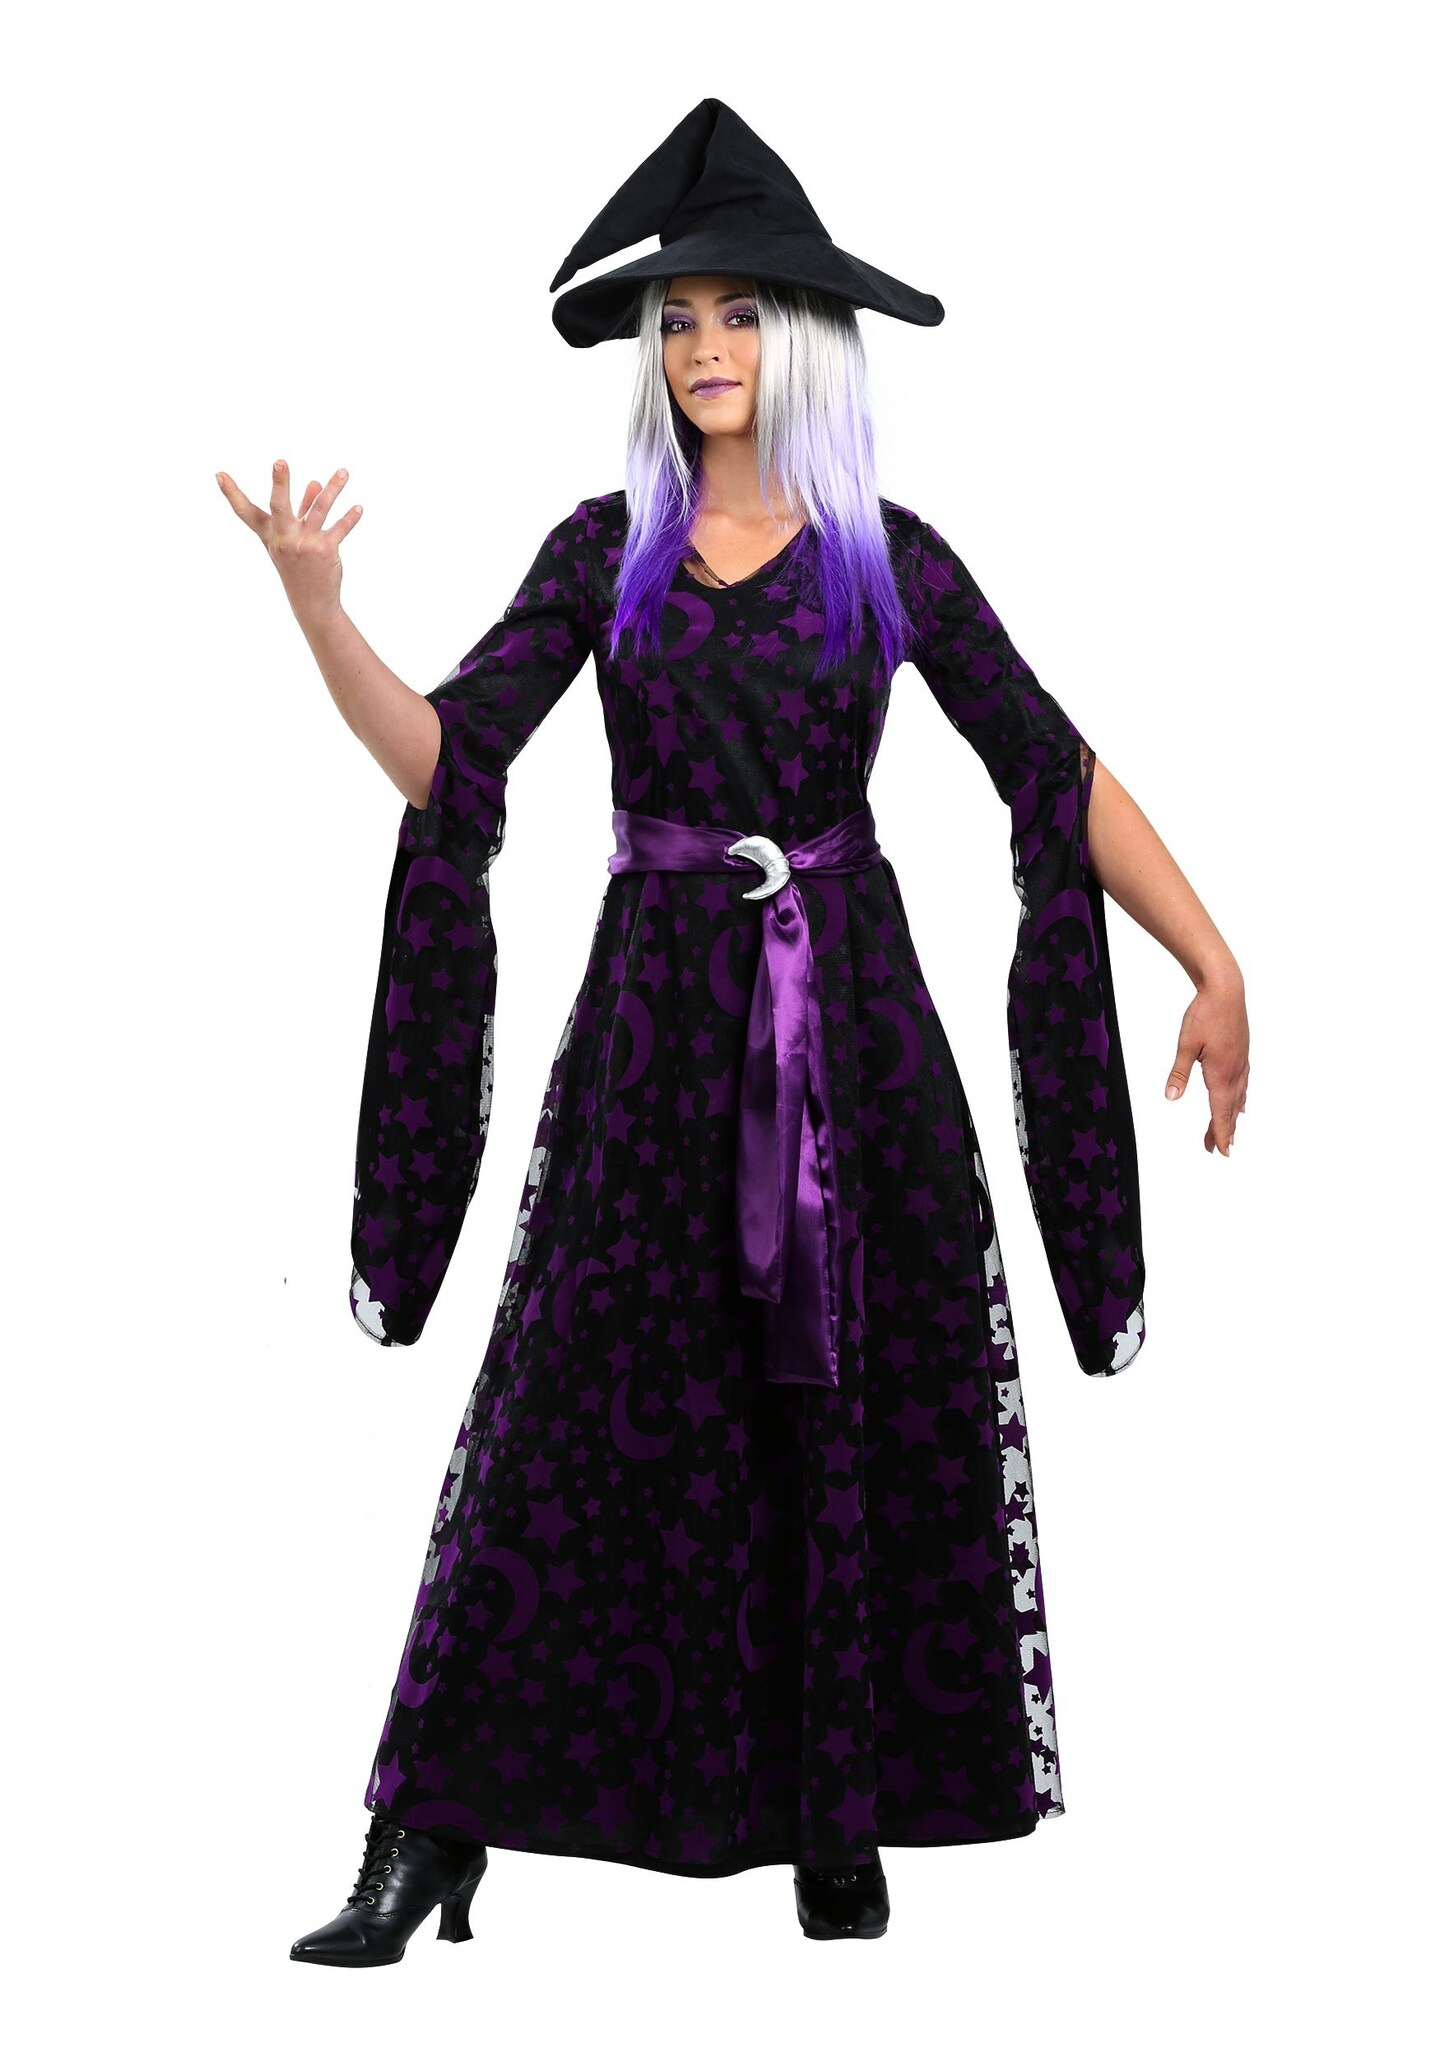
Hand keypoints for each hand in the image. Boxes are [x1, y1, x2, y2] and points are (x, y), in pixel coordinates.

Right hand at [215, 458, 361, 622]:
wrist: (310, 602)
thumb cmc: (298, 566)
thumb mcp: (293, 539)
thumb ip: (304, 509)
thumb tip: (316, 483)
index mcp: (270, 535)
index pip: (246, 512)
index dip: (231, 494)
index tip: (219, 475)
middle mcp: (284, 538)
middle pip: (279, 506)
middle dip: (280, 483)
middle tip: (279, 461)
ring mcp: (304, 544)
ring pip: (320, 509)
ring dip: (333, 488)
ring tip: (344, 472)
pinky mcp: (324, 551)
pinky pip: (339, 529)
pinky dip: (350, 518)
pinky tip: (359, 508)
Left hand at [1165, 967, 1247, 1155]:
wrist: (1226, 989)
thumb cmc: (1204, 1014)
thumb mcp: (1186, 1044)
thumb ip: (1178, 1073)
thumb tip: (1170, 1098)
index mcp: (1220, 1073)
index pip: (1220, 1111)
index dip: (1220, 1132)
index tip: (1222, 1151)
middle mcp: (1234, 1071)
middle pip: (1229, 1109)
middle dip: (1224, 1130)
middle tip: (1218, 1150)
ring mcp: (1241, 1062)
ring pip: (1238, 1097)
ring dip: (1232, 1116)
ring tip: (1230, 1132)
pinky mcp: (1242, 1052)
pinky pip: (1243, 1083)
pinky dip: (1240, 1098)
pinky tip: (1242, 1103)